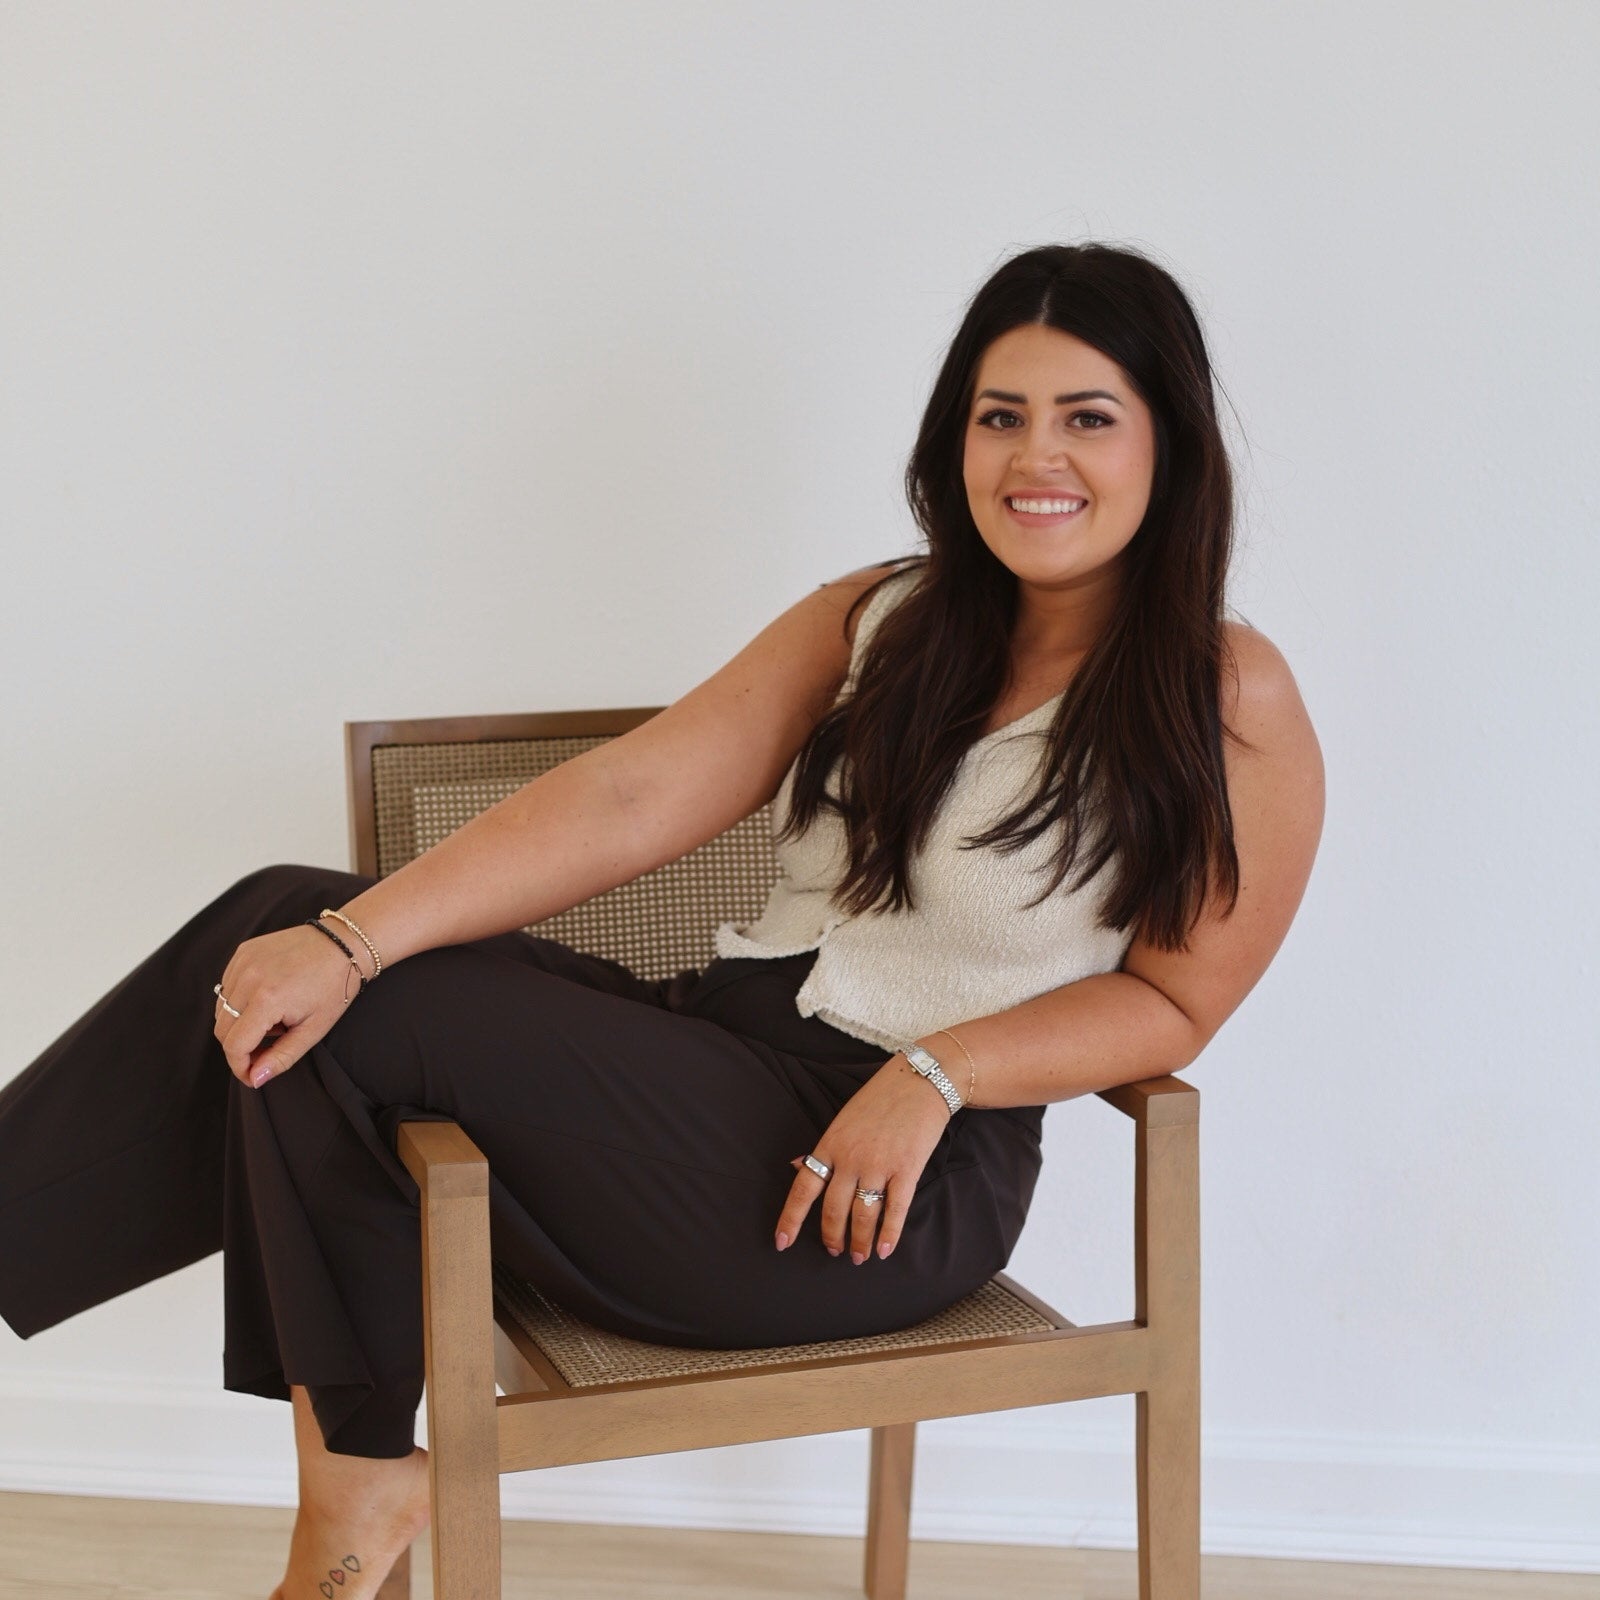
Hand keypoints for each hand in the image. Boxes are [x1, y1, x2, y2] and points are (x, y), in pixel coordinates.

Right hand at [212, 923, 362, 1087]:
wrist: (344, 944)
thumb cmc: (334, 987)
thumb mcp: (314, 1030)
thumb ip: (282, 1057)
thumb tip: (254, 1078)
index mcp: (268, 999)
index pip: (234, 1045)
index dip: (240, 1067)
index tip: (253, 1074)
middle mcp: (249, 978)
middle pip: (222, 1029)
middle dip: (240, 1047)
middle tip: (267, 1048)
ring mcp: (244, 961)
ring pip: (221, 1008)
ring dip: (240, 1022)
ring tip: (273, 1018)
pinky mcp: (243, 951)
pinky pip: (227, 986)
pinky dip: (240, 999)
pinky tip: (268, 997)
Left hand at [773, 1054, 951, 1263]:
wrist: (919, 1081)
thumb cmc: (879, 1100)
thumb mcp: (842, 1119)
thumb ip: (823, 1148)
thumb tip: (798, 1167)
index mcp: (830, 1144)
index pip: (803, 1188)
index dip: (791, 1219)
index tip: (782, 1242)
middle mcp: (851, 1158)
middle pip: (833, 1210)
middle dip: (832, 1237)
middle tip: (834, 1251)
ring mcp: (879, 1165)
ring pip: (862, 1216)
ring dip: (859, 1242)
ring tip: (859, 1256)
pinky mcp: (907, 1169)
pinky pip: (895, 1210)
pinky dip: (889, 1235)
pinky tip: (884, 1250)